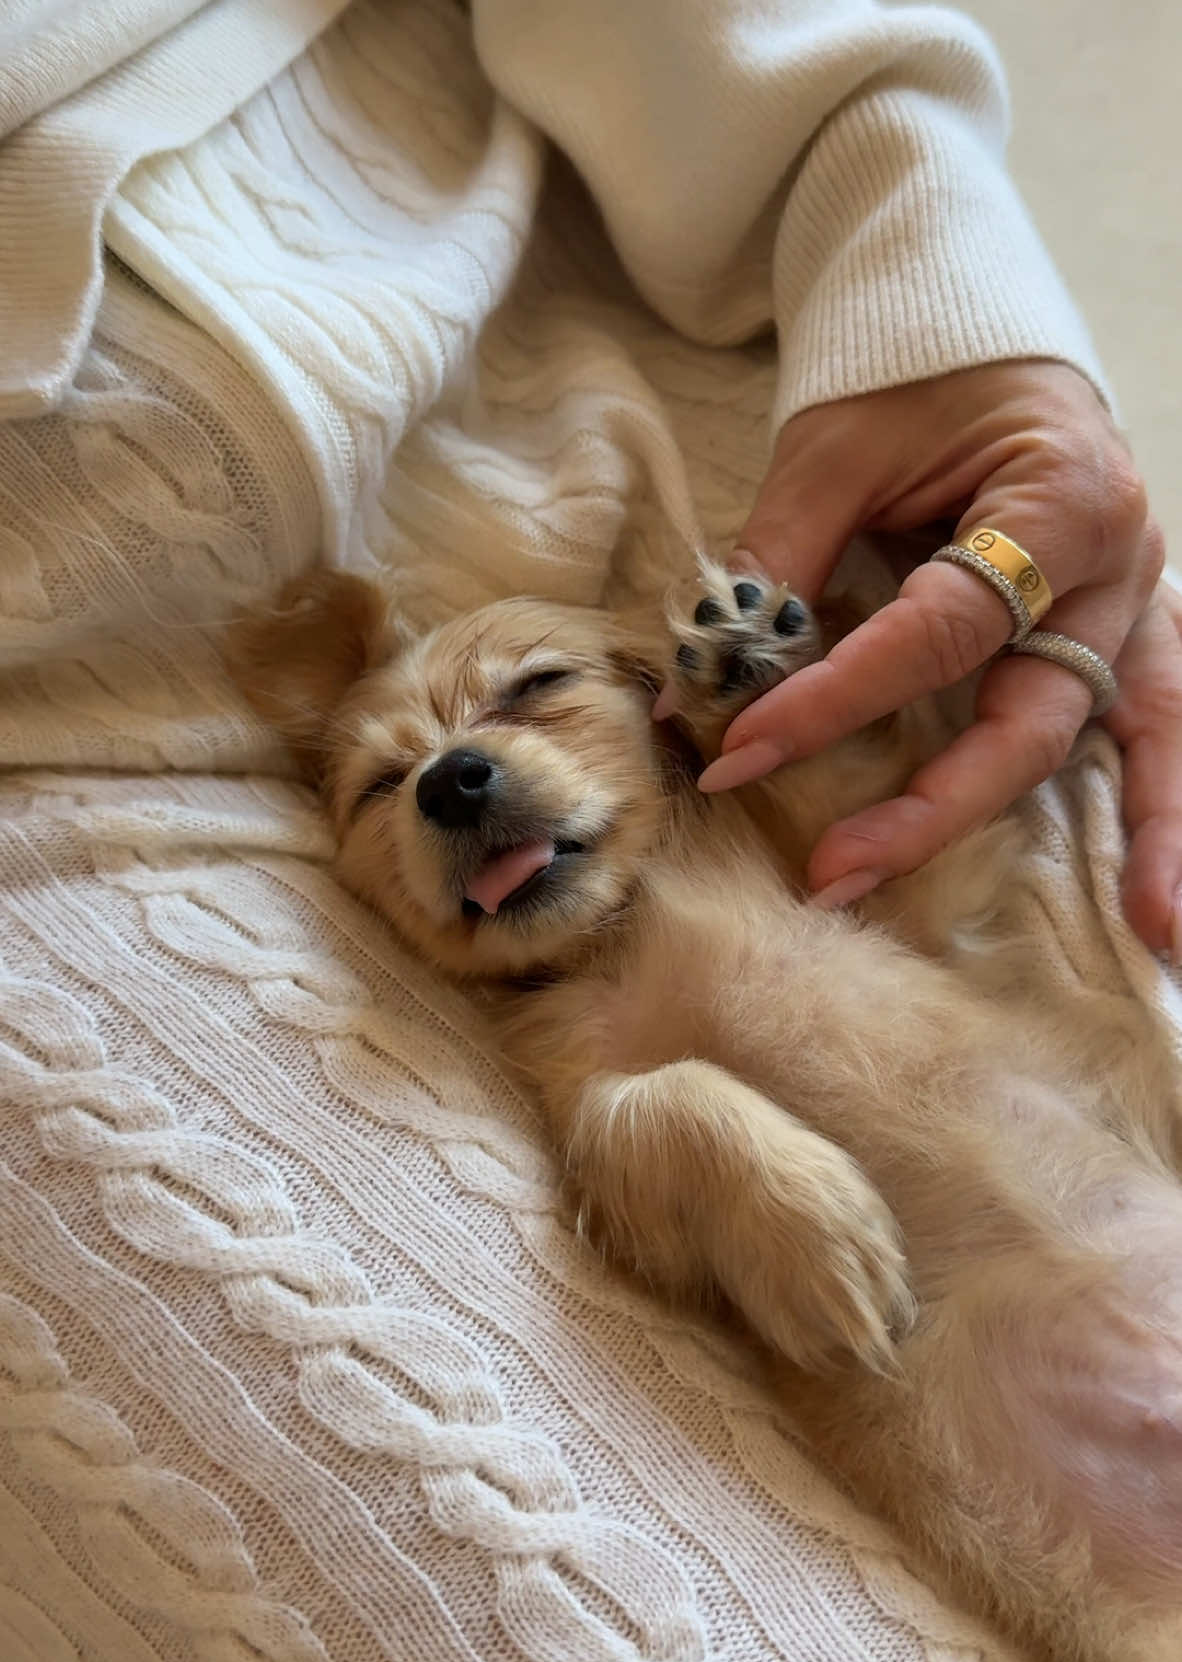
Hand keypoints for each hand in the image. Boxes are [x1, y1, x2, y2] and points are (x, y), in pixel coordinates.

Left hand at [697, 361, 1170, 950]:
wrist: (982, 342)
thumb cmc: (910, 385)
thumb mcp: (834, 453)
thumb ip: (779, 564)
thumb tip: (707, 691)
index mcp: (1054, 495)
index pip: (936, 629)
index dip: (834, 699)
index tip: (739, 753)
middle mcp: (1115, 561)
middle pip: (1031, 713)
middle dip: (934, 806)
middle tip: (838, 872)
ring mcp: (1136, 603)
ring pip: (1148, 732)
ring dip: (1150, 835)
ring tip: (1156, 938)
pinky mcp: (1130, 633)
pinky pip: (1159, 725)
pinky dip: (1166, 801)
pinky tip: (1167, 898)